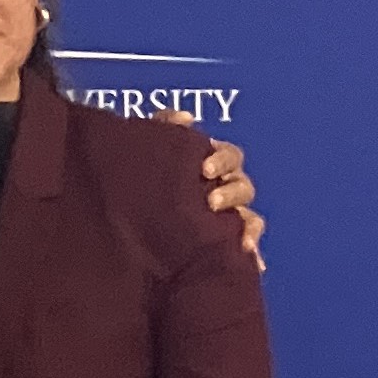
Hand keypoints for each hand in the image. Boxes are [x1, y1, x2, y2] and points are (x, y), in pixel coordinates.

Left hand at [157, 111, 264, 268]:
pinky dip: (252, 252)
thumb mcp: (147, 152)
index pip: (229, 156)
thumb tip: (184, 117)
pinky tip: (253, 260)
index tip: (204, 169)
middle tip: (211, 201)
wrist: (124, 225)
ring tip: (236, 237)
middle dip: (231, 192)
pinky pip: (245, 248)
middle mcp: (223, 190)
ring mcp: (226, 218)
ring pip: (249, 217)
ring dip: (247, 224)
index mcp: (209, 166)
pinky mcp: (224, 244)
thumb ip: (163, 127)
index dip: (221, 160)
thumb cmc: (142, 181)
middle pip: (242, 187)